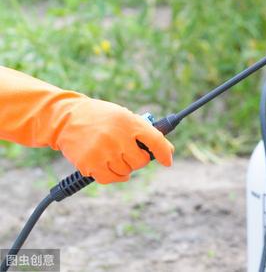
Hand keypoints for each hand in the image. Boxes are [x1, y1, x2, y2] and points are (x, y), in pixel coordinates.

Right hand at [54, 99, 173, 183]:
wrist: (67, 118)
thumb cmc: (101, 118)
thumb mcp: (124, 116)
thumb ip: (144, 131)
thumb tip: (167, 150)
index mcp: (130, 122)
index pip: (156, 140)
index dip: (164, 153)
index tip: (167, 161)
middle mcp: (118, 137)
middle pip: (140, 162)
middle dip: (137, 159)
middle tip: (128, 151)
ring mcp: (103, 152)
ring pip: (125, 172)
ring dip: (123, 167)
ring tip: (113, 153)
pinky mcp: (89, 164)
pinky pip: (109, 179)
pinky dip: (112, 176)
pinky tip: (107, 165)